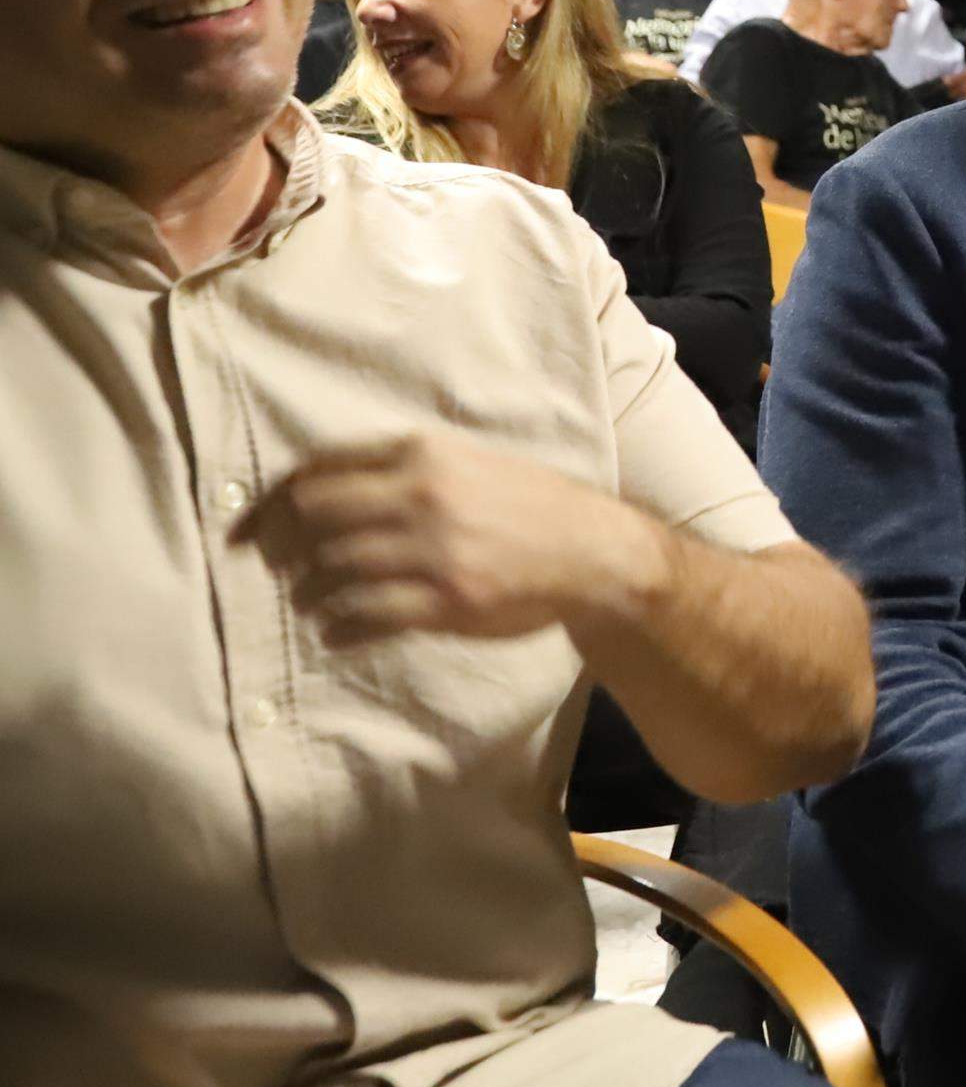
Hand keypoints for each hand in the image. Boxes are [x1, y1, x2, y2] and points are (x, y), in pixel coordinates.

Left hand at [239, 430, 657, 645]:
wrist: (593, 552)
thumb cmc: (528, 505)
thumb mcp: (469, 463)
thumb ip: (405, 468)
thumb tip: (321, 488)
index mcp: (425, 454)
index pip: (321, 468)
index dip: (274, 500)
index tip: (250, 527)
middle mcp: (423, 496)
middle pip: (314, 516)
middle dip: (283, 545)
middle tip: (277, 566)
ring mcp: (434, 551)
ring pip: (331, 570)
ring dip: (307, 593)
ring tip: (309, 602)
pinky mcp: (445, 601)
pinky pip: (363, 617)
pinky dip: (337, 629)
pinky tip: (335, 633)